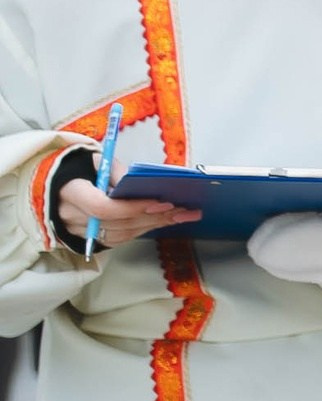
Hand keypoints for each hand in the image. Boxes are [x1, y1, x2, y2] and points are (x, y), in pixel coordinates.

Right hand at [59, 176, 197, 249]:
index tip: (161, 201)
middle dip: (154, 216)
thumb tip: (143, 182)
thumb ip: (117, 171)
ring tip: (181, 215)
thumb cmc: (81, 170)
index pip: (103, 208)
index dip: (133, 207)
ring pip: (123, 234)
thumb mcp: (95, 161)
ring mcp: (81, 231)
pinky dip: (144, 229)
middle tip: (183, 209)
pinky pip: (121, 238)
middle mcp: (72, 217)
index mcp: (70, 193)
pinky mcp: (91, 238)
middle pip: (119, 223)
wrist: (59, 185)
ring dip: (155, 224)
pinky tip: (163, 221)